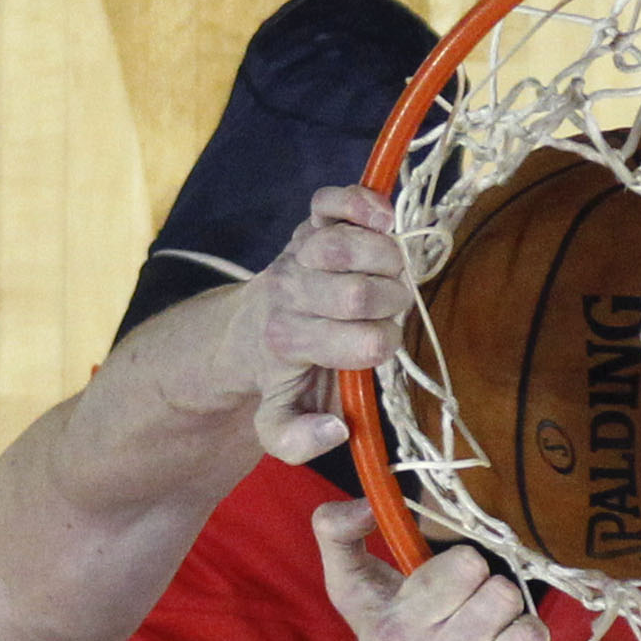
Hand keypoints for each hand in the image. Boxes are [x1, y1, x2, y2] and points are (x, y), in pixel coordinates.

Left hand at [226, 186, 411, 464]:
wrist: (250, 329)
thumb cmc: (284, 375)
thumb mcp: (280, 423)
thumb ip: (298, 440)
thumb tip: (336, 429)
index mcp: (289, 342)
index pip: (366, 343)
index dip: (383, 348)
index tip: (374, 351)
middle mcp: (289, 294)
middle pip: (363, 294)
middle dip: (390, 306)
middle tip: (384, 311)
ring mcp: (298, 254)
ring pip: (349, 245)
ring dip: (384, 260)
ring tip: (383, 275)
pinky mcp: (309, 222)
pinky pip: (334, 200)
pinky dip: (363, 204)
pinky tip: (381, 221)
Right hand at [313, 499, 564, 640]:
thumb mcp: (356, 598)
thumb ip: (337, 536)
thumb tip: (359, 504)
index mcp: (394, 633)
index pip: (466, 565)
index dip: (469, 571)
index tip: (457, 591)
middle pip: (505, 595)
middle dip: (499, 603)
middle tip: (482, 623)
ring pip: (532, 635)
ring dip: (524, 636)